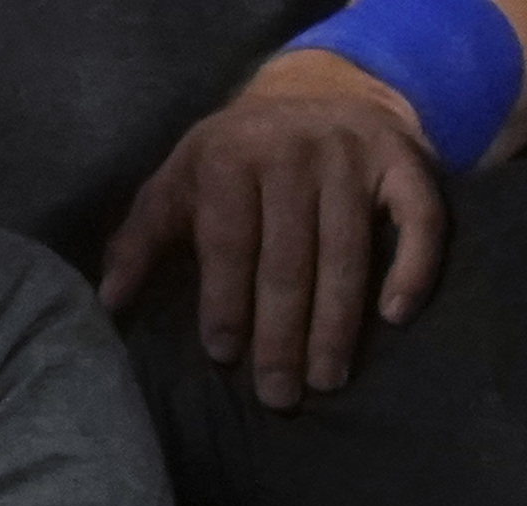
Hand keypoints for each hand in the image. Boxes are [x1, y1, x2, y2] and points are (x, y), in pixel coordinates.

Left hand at [96, 46, 448, 409]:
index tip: (224, 354)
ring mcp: (352, 155)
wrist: (319, 88)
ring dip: (337, 324)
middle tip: (279, 396)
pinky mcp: (403, 162)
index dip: (225, 300)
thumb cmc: (238, 156)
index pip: (229, 240)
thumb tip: (109, 304)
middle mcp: (293, 151)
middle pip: (288, 258)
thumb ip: (144, 238)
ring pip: (346, 251)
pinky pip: (417, 220)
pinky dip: (412, 267)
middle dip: (281, 334)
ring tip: (327, 380)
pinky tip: (395, 317)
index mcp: (229, 155)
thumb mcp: (181, 182)